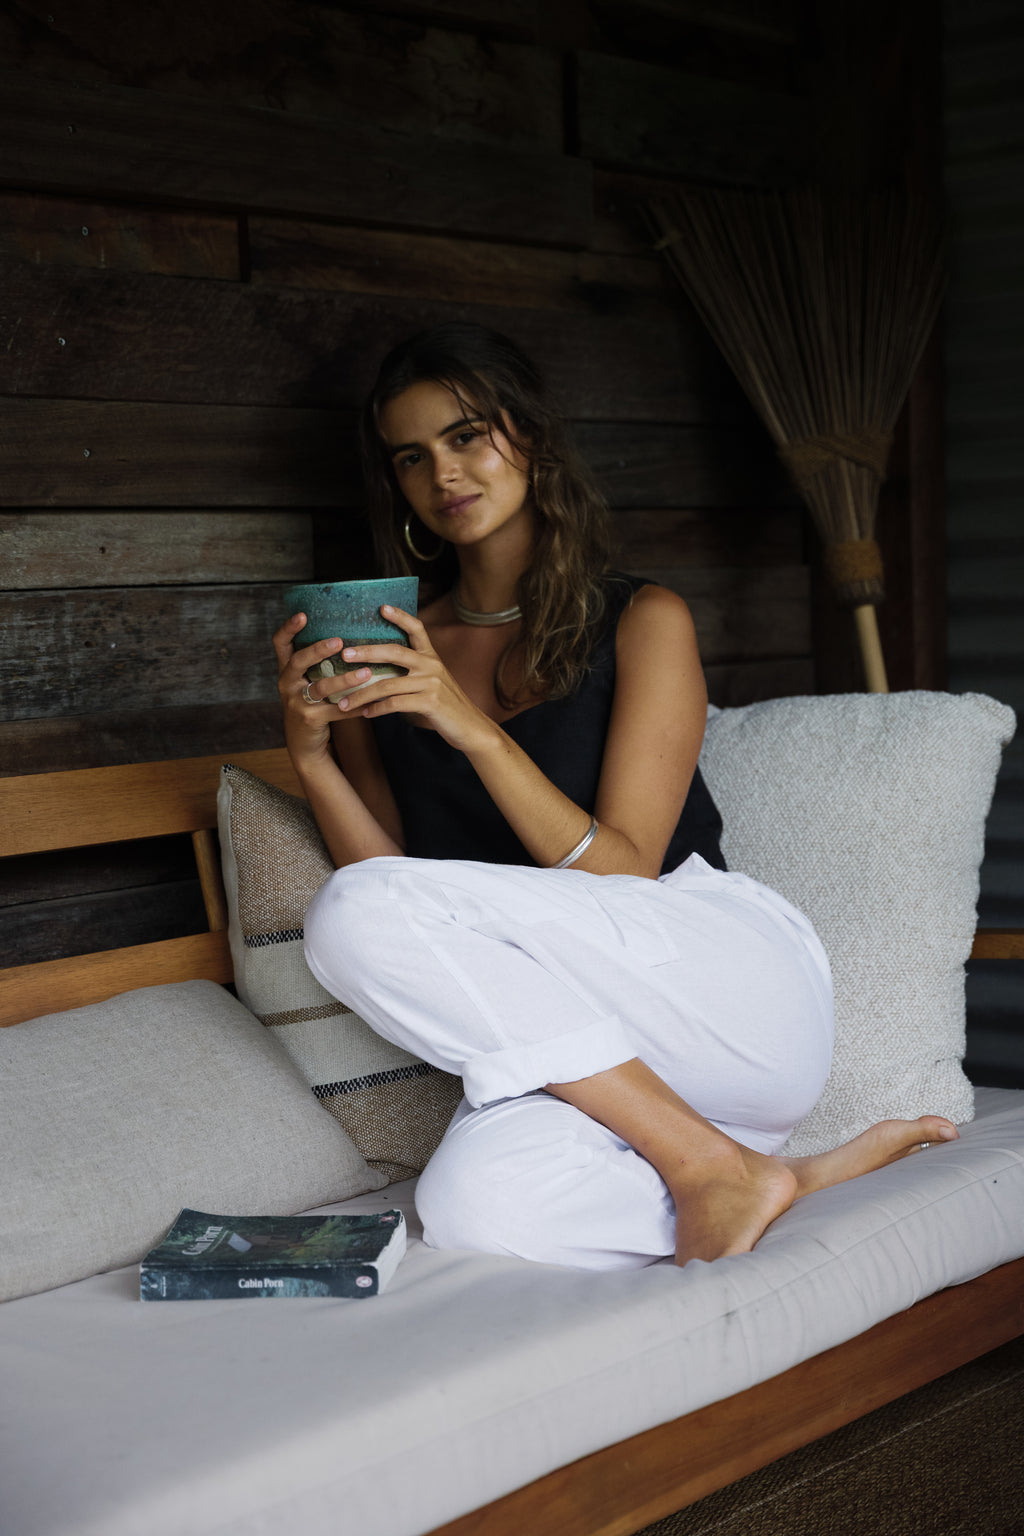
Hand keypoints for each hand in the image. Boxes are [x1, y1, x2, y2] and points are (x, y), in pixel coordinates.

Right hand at [272, 613, 352, 765]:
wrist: (304, 742)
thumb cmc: (312, 703)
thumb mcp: (308, 681)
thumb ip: (319, 663)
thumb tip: (350, 634)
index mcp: (286, 670)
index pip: (280, 643)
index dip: (288, 628)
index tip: (302, 614)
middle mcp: (287, 683)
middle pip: (298, 661)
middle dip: (318, 650)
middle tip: (340, 641)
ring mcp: (296, 702)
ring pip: (321, 687)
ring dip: (345, 680)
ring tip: (366, 673)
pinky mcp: (309, 719)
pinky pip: (336, 711)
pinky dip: (356, 706)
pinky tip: (373, 701)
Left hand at [334, 605, 496, 753]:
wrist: (470, 726)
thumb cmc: (446, 705)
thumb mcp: (432, 681)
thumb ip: (413, 672)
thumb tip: (378, 670)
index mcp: (431, 657)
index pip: (417, 629)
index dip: (400, 616)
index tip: (382, 607)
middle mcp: (431, 665)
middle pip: (394, 651)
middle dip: (366, 652)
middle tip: (345, 654)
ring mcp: (431, 683)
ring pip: (387, 684)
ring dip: (362, 694)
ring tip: (343, 702)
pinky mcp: (430, 702)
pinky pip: (395, 703)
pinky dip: (377, 709)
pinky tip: (365, 713)